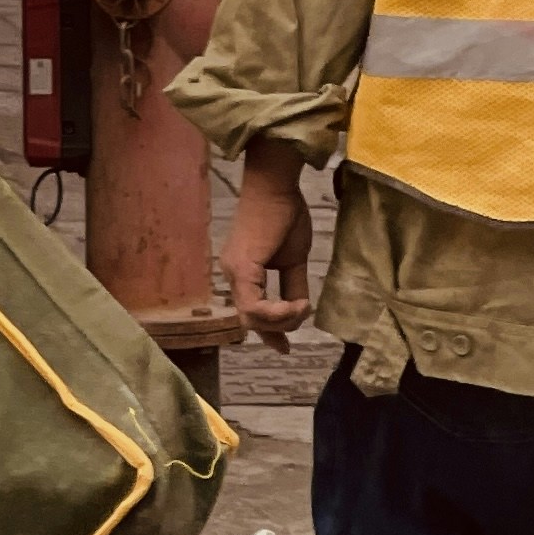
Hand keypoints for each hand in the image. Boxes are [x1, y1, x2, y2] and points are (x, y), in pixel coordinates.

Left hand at [218, 138, 316, 351]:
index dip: (268, 334)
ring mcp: (234, 271)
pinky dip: (276, 312)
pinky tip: (296, 305)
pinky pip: (254, 305)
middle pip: (250, 320)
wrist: (277, 186)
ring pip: (251, 317)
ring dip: (281, 320)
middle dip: (278, 328)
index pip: (250, 313)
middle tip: (301, 316)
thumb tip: (299, 312)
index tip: (285, 348)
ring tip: (302, 307)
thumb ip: (293, 287)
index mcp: (242, 272)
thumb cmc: (285, 214)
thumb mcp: (294, 260)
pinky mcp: (241, 267)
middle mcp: (232, 274)